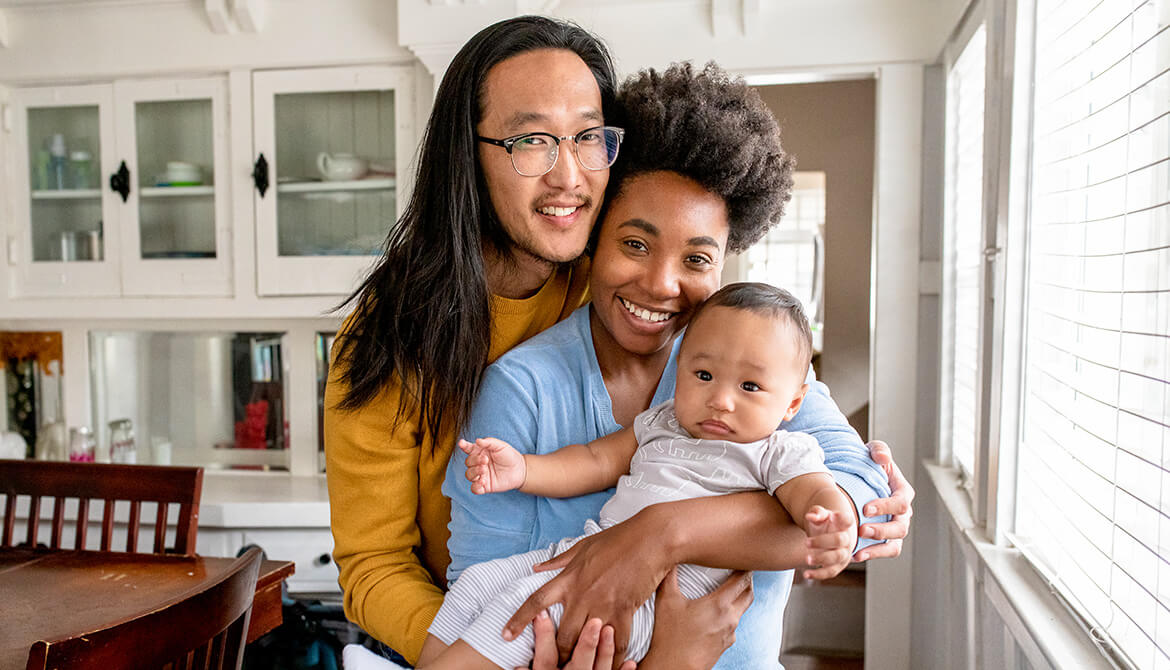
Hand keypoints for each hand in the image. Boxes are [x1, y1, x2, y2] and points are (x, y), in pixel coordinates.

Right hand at [459, 437, 525, 493]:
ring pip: (469, 475)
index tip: (462, 443)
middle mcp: (478, 463)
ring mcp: (480, 475)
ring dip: (474, 472)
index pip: (468, 449)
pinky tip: (483, 482)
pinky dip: (476, 486)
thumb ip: (489, 442)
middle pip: (468, 462)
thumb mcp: (501, 445)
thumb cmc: (509, 456)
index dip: (463, 446)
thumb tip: (477, 441)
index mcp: (480, 452)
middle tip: (485, 460)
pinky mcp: (484, 486)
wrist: (520, 470)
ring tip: (484, 470)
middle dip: (474, 461)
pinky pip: (474, 488)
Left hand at [503, 510, 672, 664]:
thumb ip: (558, 561)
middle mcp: (582, 595)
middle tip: (555, 661)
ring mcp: (603, 604)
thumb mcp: (583, 546)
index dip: (519, 619)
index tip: (505, 634)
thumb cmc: (617, 539)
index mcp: (569, 578)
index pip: (536, 601)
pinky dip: (613, 657)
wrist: (650, 538)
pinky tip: (611, 666)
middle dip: (556, 652)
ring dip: (582, 656)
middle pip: (561, 634)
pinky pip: (616, 642)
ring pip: (585, 642)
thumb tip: (537, 567)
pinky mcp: (624, 611)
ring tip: (580, 666)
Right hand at [638, 567, 752, 669]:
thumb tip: (669, 556)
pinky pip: (733, 625)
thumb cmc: (670, 637)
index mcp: (720, 605)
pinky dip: (729, 615)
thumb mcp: (666, 601)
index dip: (744, 566)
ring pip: (741, 610)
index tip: (740, 558)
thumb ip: (669, 576)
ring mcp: (730, 634)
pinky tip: (716, 614)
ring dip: (738, 598)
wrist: (674, 668)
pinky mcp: (726, 645)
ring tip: (726, 590)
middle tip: (738, 570)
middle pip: (749, 594)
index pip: (743, 580)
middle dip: (746, 581)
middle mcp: (730, 619)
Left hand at [803, 505, 854, 579]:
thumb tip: (811, 516)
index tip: (833, 516)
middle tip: (806, 542)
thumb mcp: (819, 514)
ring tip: (807, 559)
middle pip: (840, 540)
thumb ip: (817, 513)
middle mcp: (847, 539)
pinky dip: (819, 574)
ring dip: (822, 559)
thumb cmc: (823, 522)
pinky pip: (831, 571)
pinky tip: (806, 574)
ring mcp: (843, 553)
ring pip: (836, 558)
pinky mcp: (837, 565)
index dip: (842, 518)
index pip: (847, 519)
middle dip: (823, 542)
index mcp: (843, 523)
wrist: (825, 534)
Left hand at [854, 440, 914, 560]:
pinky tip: (854, 556)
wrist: (857, 477)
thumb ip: (879, 451)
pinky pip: (883, 551)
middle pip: (900, 528)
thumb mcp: (874, 451)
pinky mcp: (884, 539)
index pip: (900, 503)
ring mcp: (894, 528)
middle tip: (861, 530)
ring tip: (859, 551)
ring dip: (877, 549)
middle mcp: (903, 514)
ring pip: (894, 545)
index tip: (865, 509)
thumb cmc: (868, 463)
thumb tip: (882, 458)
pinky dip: (871, 555)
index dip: (885, 507)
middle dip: (881, 530)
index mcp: (903, 493)